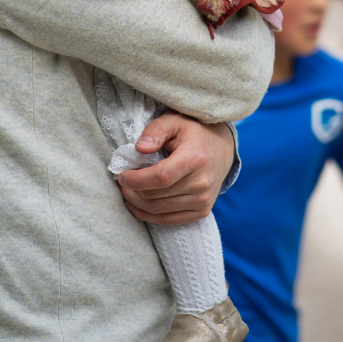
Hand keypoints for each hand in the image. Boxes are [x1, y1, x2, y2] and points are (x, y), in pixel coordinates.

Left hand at [117, 113, 234, 225]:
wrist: (221, 148)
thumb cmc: (193, 132)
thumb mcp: (174, 121)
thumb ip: (155, 131)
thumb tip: (140, 148)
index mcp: (194, 159)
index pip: (160, 177)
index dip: (136, 180)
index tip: (122, 175)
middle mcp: (201, 183)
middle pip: (156, 195)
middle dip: (132, 191)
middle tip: (121, 182)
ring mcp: (203, 200)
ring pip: (159, 210)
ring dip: (137, 204)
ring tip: (127, 192)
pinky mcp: (202, 211)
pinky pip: (169, 220)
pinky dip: (149, 216)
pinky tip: (137, 206)